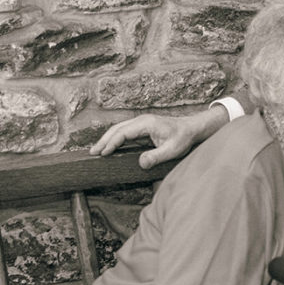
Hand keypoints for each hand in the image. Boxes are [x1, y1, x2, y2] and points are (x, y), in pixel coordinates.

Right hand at [89, 106, 225, 167]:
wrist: (192, 129)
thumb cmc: (183, 138)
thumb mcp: (172, 150)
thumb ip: (156, 157)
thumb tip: (140, 163)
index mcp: (146, 123)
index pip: (123, 132)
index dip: (112, 142)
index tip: (103, 153)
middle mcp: (141, 121)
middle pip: (118, 129)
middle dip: (104, 140)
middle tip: (92, 153)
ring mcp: (141, 124)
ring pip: (120, 130)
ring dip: (108, 139)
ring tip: (97, 151)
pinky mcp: (143, 129)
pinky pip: (125, 134)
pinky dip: (115, 140)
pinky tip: (110, 148)